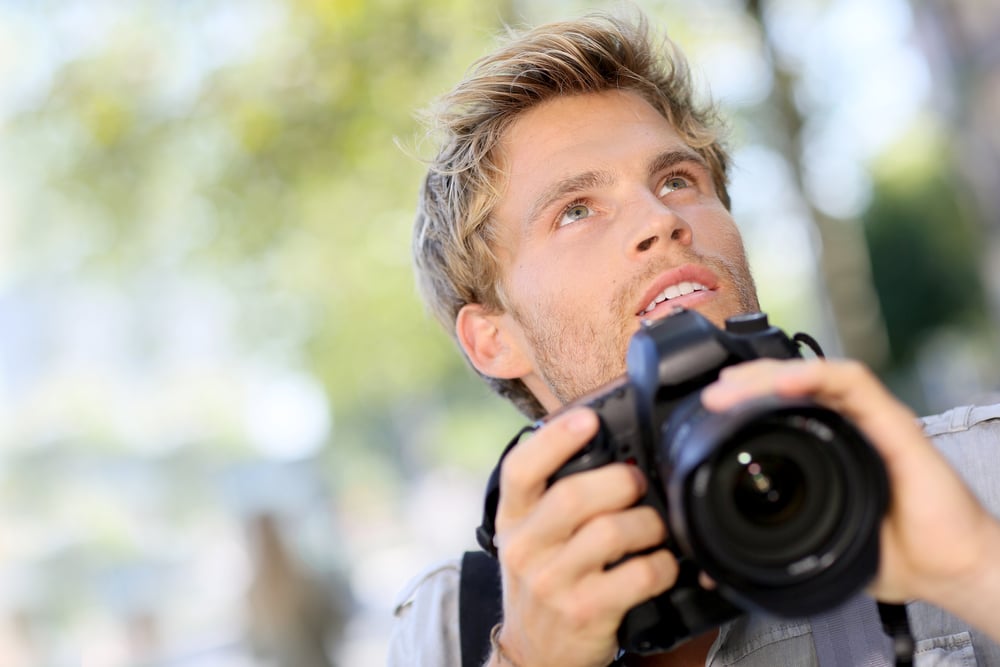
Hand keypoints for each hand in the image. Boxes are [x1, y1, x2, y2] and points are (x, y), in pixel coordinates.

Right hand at [491, 408, 678, 666]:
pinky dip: (662, 564)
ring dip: (648, 523)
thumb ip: (551, 497)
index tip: (587, 419)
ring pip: (611, 533)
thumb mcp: (529, 537)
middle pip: (573, 496)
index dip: (555, 440)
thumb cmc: (542, 582)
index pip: (520, 469)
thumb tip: (601, 446)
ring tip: (655, 526)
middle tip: (638, 483)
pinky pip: (638, 575)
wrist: (534, 655)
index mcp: (511, 519)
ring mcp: (552, 583)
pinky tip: (662, 563)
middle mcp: (525, 549)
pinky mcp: (585, 612)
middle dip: (620, 482)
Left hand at [701, 358, 999, 637]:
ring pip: (816, 374)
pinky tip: (785, 382)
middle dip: (746, 383)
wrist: (950, 568)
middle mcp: (849, 425)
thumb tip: (707, 567)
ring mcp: (872, 420)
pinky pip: (854, 384)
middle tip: (712, 397)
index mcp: (827, 446)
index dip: (742, 402)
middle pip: (791, 383)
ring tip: (734, 385)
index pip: (780, 406)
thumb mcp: (812, 543)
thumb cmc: (890, 552)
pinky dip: (816, 376)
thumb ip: (767, 541)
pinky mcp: (896, 423)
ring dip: (771, 373)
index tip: (707, 413)